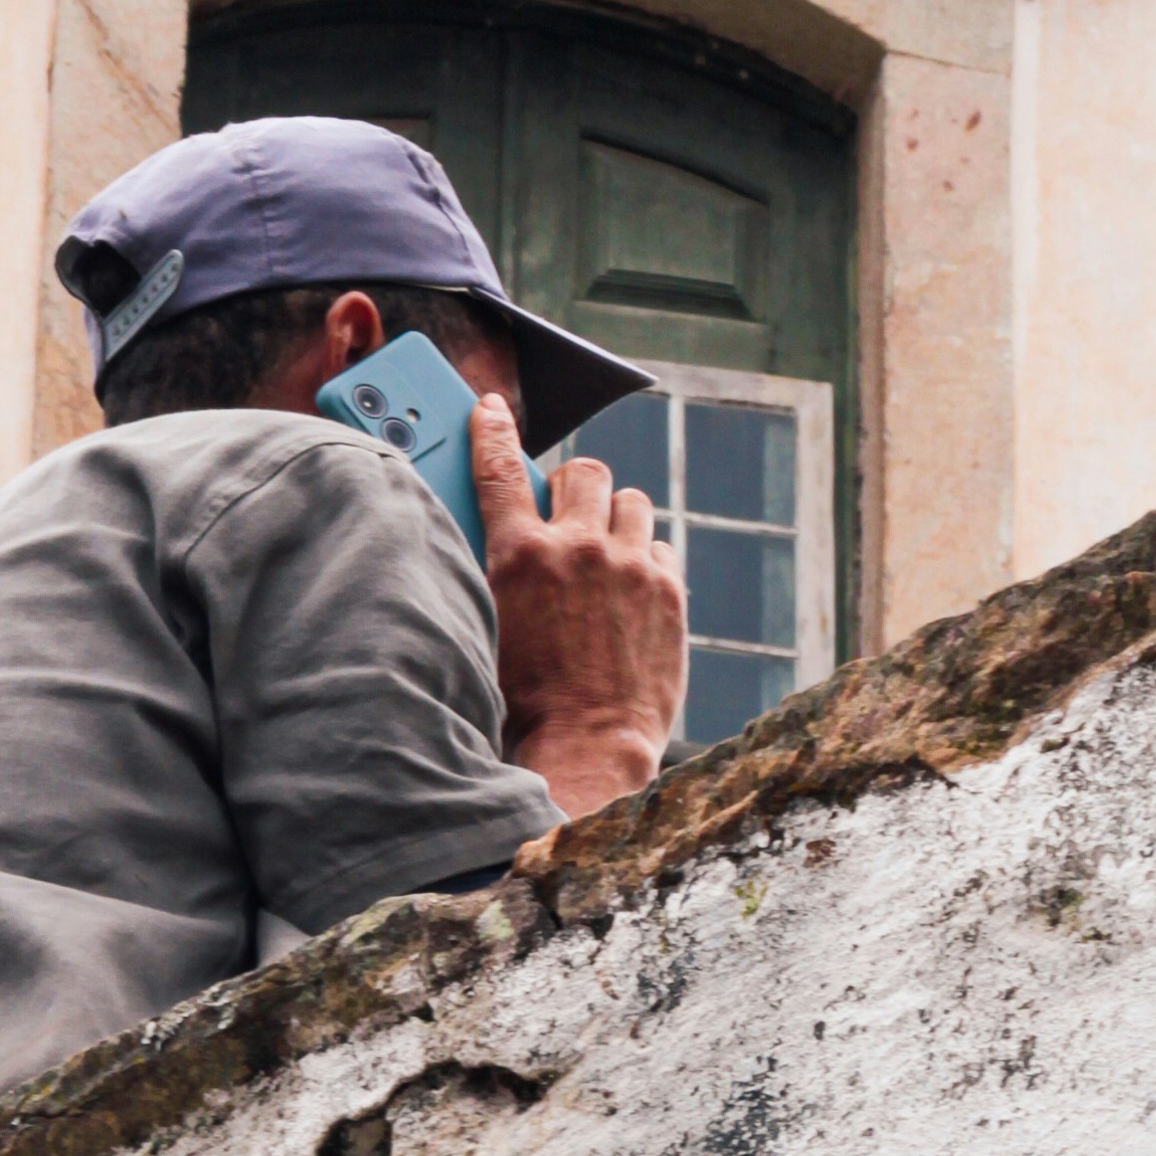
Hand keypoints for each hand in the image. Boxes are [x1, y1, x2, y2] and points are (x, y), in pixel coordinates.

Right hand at [471, 394, 687, 825]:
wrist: (588, 747)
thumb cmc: (525, 700)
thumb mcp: (486, 625)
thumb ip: (491, 567)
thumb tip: (497, 531)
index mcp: (519, 555)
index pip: (499, 468)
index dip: (492, 430)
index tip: (491, 408)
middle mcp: (578, 548)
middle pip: (582, 472)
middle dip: (572, 488)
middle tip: (566, 515)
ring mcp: (630, 566)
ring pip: (629, 500)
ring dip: (614, 520)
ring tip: (604, 554)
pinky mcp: (669, 591)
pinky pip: (659, 545)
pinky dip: (644, 560)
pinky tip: (630, 591)